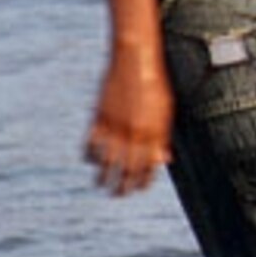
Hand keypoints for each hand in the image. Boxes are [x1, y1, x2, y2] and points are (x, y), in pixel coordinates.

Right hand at [86, 50, 172, 194]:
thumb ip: (162, 138)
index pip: (149, 167)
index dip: (143, 182)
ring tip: (101, 186)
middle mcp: (135, 133)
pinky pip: (91, 144)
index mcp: (155, 132)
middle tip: (118, 195)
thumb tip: (165, 161)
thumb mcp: (166, 112)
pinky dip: (90, 156)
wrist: (136, 61)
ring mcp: (116, 126)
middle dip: (122, 187)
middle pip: (127, 169)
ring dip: (102, 177)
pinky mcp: (99, 118)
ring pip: (106, 162)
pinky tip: (91, 161)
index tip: (139, 190)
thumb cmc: (155, 86)